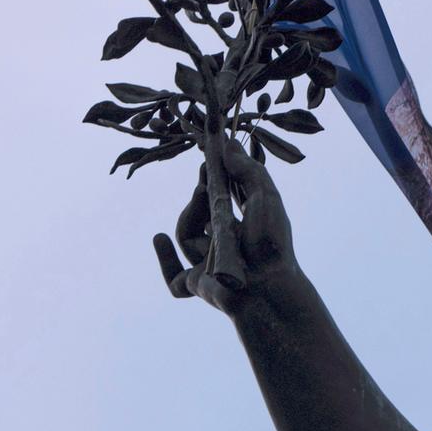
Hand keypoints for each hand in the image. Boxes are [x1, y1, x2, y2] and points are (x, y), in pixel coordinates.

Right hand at [153, 138, 300, 314]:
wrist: (268, 286)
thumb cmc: (273, 244)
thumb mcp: (265, 198)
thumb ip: (248, 171)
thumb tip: (228, 144)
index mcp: (245, 226)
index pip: (225, 197)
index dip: (215, 175)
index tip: (207, 154)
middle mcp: (226, 244)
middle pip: (202, 212)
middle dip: (200, 194)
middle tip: (204, 176)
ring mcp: (210, 264)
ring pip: (186, 236)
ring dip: (189, 217)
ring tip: (203, 207)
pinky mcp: (197, 284)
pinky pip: (174, 278)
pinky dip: (165, 261)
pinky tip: (159, 238)